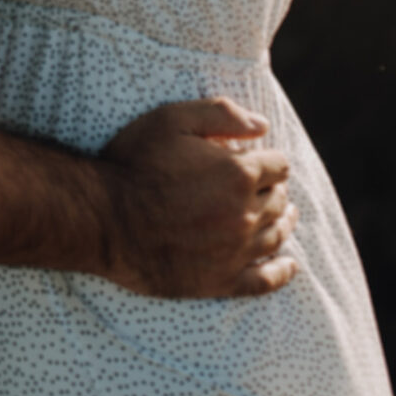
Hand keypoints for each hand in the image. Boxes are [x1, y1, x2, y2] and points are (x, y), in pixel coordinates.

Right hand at [99, 97, 296, 298]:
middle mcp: (245, 214)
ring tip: (286, 217)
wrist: (106, 219)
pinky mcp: (222, 281)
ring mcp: (235, 252)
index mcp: (238, 173)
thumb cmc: (136, 163)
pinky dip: (282, 272)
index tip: (258, 159)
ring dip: (284, 223)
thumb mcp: (173, 119)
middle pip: (279, 200)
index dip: (269, 159)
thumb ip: (221, 114)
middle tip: (266, 186)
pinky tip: (289, 265)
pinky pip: (265, 280)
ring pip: (276, 236)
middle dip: (275, 189)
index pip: (278, 165)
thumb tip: (263, 124)